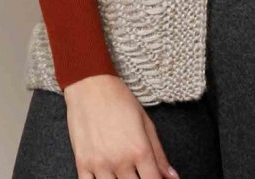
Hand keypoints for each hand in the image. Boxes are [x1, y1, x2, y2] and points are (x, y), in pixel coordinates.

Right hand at [64, 74, 178, 178]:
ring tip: (124, 172)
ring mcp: (99, 164)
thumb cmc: (119, 99)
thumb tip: (172, 177)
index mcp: (139, 150)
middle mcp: (120, 160)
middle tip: (138, 171)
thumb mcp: (146, 122)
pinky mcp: (82, 164)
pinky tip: (107, 176)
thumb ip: (159, 153)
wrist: (91, 85)